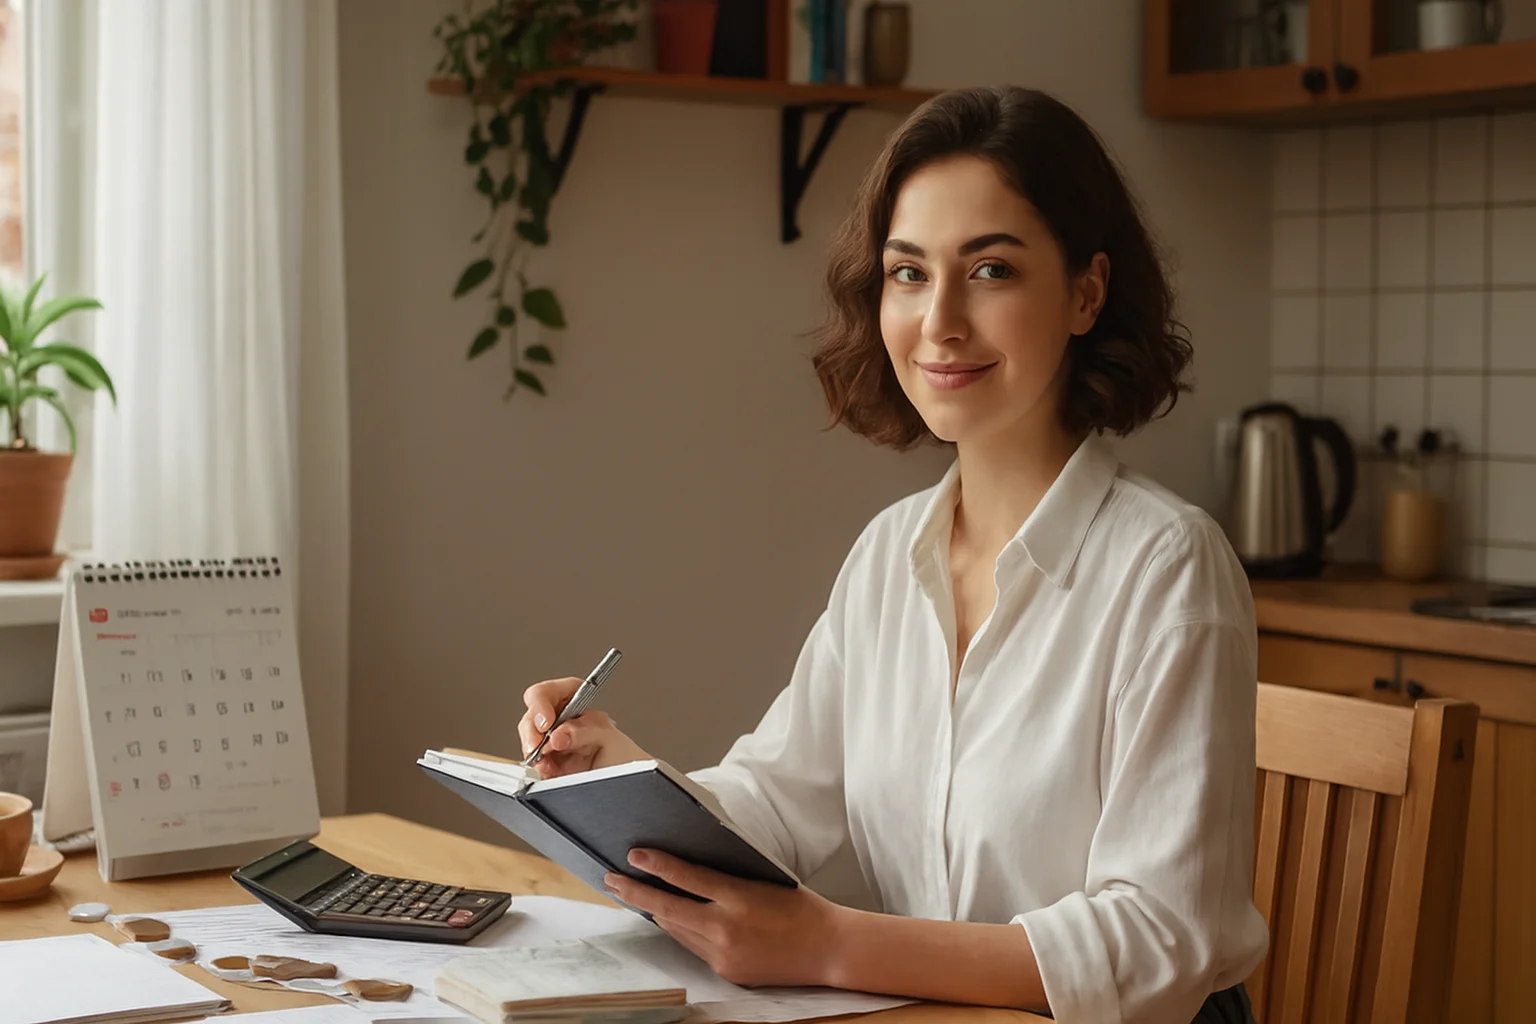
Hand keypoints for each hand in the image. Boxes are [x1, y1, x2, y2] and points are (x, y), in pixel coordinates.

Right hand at [518, 677, 648, 777]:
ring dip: (534, 752)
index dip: (541, 703)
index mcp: (576, 704)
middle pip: (533, 716)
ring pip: (529, 740)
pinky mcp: (550, 765)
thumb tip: (558, 734)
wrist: (630, 785)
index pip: (549, 692)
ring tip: (547, 762)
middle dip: (531, 731)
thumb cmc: (626, 758)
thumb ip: (584, 731)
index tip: (545, 721)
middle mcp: (562, 721)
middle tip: (538, 745)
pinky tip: (549, 771)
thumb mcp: (611, 738)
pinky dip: (538, 768)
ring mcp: (553, 743)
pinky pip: (533, 764)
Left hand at [604, 849, 844, 988]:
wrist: (828, 949)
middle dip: (635, 892)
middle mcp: (727, 929)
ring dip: (655, 911)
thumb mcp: (763, 880)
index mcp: (740, 899)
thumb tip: (688, 871)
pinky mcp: (725, 971)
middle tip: (612, 878)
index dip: (657, 865)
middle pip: (668, 908)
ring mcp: (723, 954)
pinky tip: (670, 918)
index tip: (634, 854)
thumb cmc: (801, 907)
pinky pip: (693, 946)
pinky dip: (681, 929)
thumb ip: (726, 879)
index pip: (688, 878)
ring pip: (676, 929)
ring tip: (633, 894)